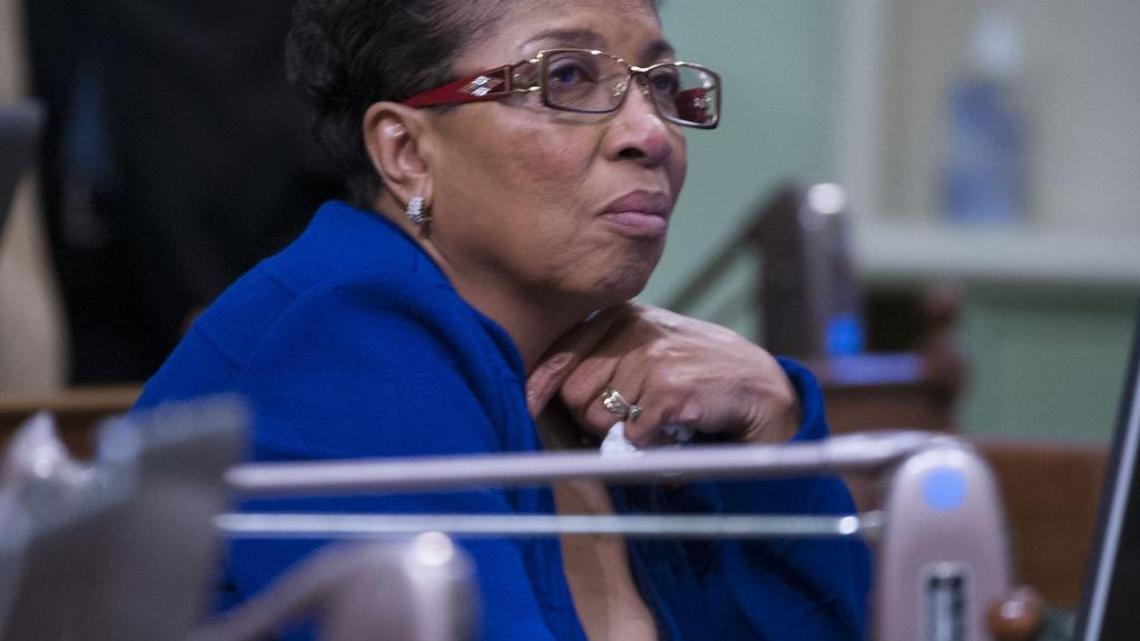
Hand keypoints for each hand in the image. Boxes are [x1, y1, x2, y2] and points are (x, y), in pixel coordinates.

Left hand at [526, 303, 799, 446]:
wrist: (762, 390)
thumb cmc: (699, 373)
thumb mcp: (648, 348)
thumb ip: (603, 358)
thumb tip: (539, 390)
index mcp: (622, 316)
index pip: (562, 353)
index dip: (540, 384)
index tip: (527, 403)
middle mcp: (634, 330)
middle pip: (573, 393)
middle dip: (593, 417)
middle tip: (632, 417)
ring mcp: (652, 358)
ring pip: (599, 419)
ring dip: (624, 433)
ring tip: (660, 419)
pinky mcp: (670, 390)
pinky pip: (633, 437)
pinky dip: (652, 446)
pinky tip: (677, 429)